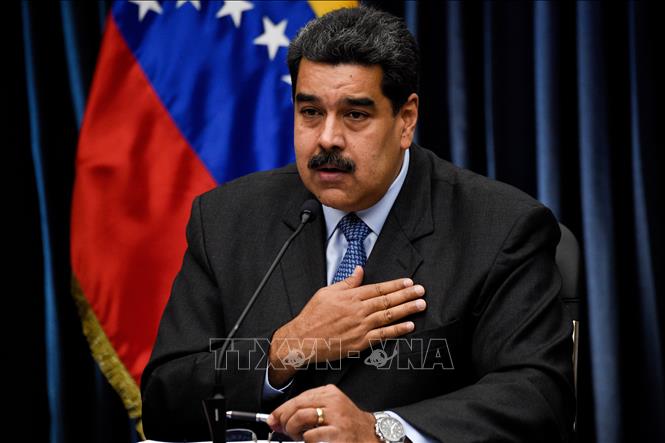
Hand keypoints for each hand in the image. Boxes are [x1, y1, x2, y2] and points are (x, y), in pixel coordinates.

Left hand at [267, 384, 379, 441]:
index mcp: (330, 393)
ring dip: (292, 430)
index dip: (282, 408)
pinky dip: (305, 440)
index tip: (273, 418)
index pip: (299, 397)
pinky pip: (309, 435)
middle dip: (283, 419)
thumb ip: (307, 411)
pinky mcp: (336, 433)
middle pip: (297, 405)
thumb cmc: (348, 425)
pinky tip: (311, 441)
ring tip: (297, 436)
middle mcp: (333, 401)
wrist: (370, 436)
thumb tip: (279, 419)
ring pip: (300, 417)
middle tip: (280, 429)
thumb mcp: (330, 410)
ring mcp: (335, 417)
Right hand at [268, 266, 425, 385]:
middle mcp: (358, 310)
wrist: (303, 340)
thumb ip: (346, 282)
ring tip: (421, 305)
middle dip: (407, 295)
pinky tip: (409, 326)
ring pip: (388, 316)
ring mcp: (361, 327)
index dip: (396, 285)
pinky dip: (397, 330)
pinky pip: (383, 335)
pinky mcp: (360, 343)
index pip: (378, 288)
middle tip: (421, 291)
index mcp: (351, 297)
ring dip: (407, 310)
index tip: (409, 281)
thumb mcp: (326, 292)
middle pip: (387, 301)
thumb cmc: (313, 315)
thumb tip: (359, 270)